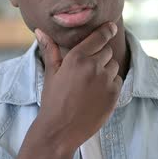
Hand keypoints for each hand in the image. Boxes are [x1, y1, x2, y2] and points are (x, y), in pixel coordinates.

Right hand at [34, 22, 122, 150]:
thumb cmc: (53, 100)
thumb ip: (50, 50)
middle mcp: (93, 66)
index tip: (112, 27)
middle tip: (88, 69)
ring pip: (114, 66)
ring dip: (106, 70)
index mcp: (77, 58)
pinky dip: (110, 84)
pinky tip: (96, 94)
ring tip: (91, 84)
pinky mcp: (114, 94)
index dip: (107, 30)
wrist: (60, 130)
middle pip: (107, 51)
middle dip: (100, 56)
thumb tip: (40, 30)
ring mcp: (105, 81)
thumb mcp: (51, 73)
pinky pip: (118, 81)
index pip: (99, 37)